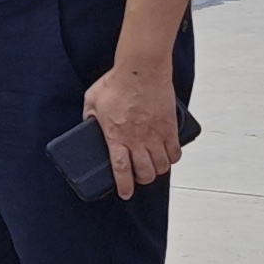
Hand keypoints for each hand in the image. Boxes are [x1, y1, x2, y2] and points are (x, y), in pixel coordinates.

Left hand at [80, 59, 184, 197]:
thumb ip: (89, 115)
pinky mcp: (170, 127)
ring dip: (158, 170)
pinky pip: (175, 151)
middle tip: (140, 176)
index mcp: (116, 136)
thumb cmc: (117, 82)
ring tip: (153, 166)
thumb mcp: (92, 100)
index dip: (124, 186)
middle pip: (145, 173)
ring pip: (162, 166)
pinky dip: (173, 158)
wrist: (141, 69)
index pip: (121, 171)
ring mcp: (156, 134)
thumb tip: (88, 123)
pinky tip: (167, 155)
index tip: (126, 193)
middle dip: (143, 179)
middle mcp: (138, 140)